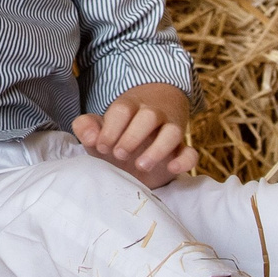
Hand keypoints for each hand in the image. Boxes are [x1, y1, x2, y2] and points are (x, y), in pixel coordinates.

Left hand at [71, 82, 197, 187]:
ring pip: (173, 132)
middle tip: (119, 155)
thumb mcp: (99, 130)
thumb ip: (86, 127)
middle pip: (149, 116)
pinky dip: (184, 161)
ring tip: (141, 165)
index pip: (123, 109)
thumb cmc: (116, 134)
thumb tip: (91, 137)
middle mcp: (152, 116)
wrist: (142, 140)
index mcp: (129, 107)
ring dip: (158, 148)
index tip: (102, 147)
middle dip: (133, 136)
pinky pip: (191, 153)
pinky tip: (172, 169)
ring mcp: (170, 132)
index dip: (111, 128)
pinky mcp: (181, 152)